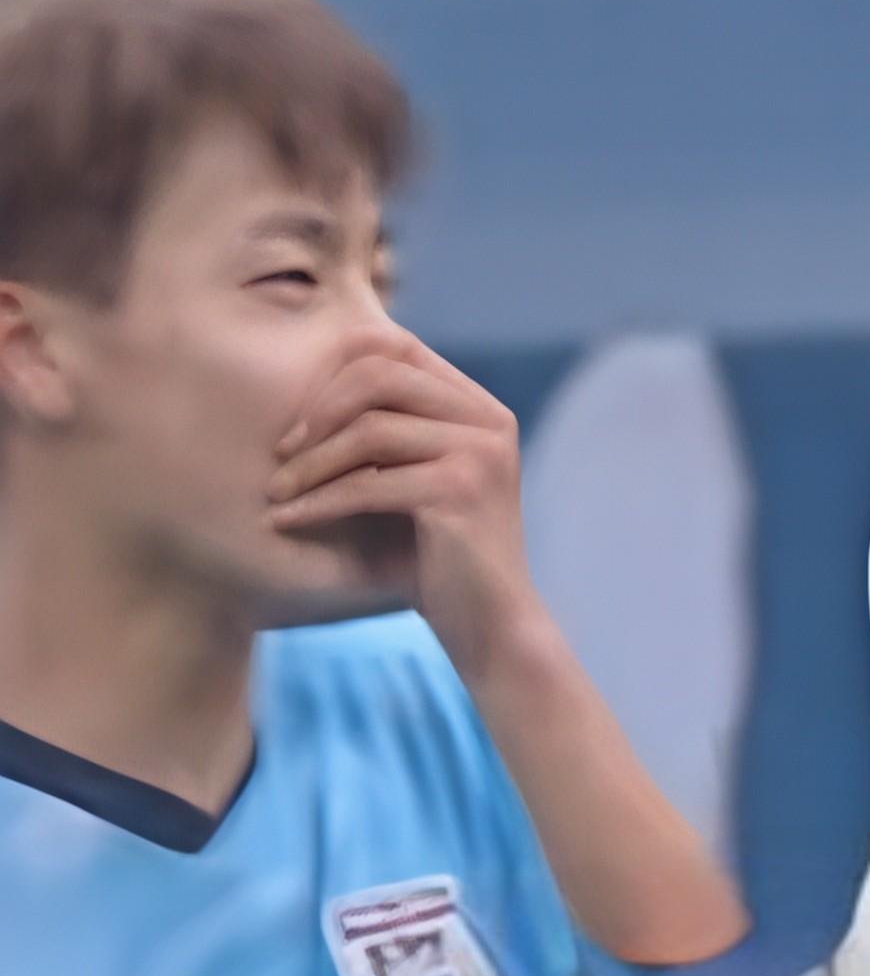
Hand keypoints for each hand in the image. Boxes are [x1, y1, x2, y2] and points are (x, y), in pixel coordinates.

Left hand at [268, 328, 540, 676]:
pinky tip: (285, 521)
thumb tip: (309, 392)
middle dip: (318, 411)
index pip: (397, 350)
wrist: (489, 625)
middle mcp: (489, 421)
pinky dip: (317, 502)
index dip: (336, 375)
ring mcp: (481, 454)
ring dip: (309, 463)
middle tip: (279, 454)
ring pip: (370, 429)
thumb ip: (387, 434)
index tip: (299, 425)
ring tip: (275, 492)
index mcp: (481, 409)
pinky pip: (368, 483)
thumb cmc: (439, 558)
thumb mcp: (414, 480)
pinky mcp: (461, 493)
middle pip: (381, 375)